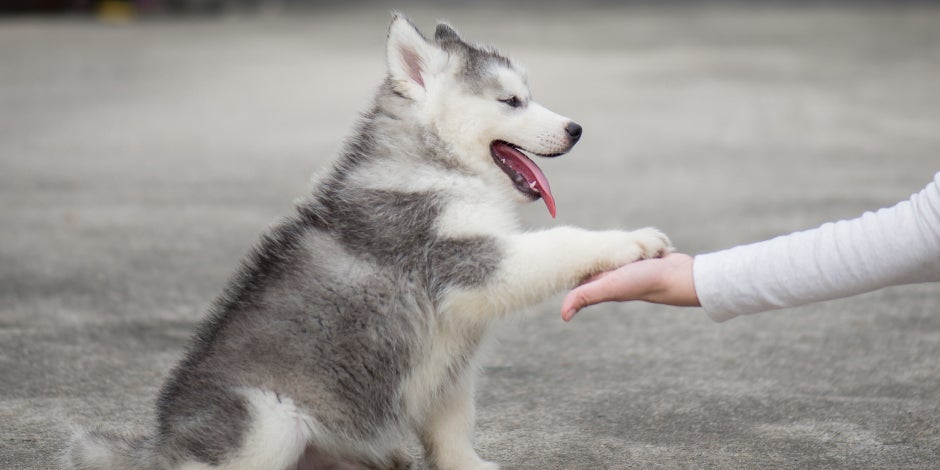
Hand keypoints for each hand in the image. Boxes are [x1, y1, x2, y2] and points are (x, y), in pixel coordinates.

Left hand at [561, 252, 699, 320]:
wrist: (680, 276)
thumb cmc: (644, 282)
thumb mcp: (610, 287)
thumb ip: (586, 296)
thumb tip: (563, 316)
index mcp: (603, 280)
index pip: (580, 271)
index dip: (572, 261)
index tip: (562, 250)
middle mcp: (616, 274)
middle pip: (598, 259)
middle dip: (595, 248)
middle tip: (590, 240)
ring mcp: (633, 265)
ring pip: (617, 249)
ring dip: (617, 242)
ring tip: (616, 242)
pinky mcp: (647, 256)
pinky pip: (636, 244)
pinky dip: (638, 240)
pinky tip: (639, 239)